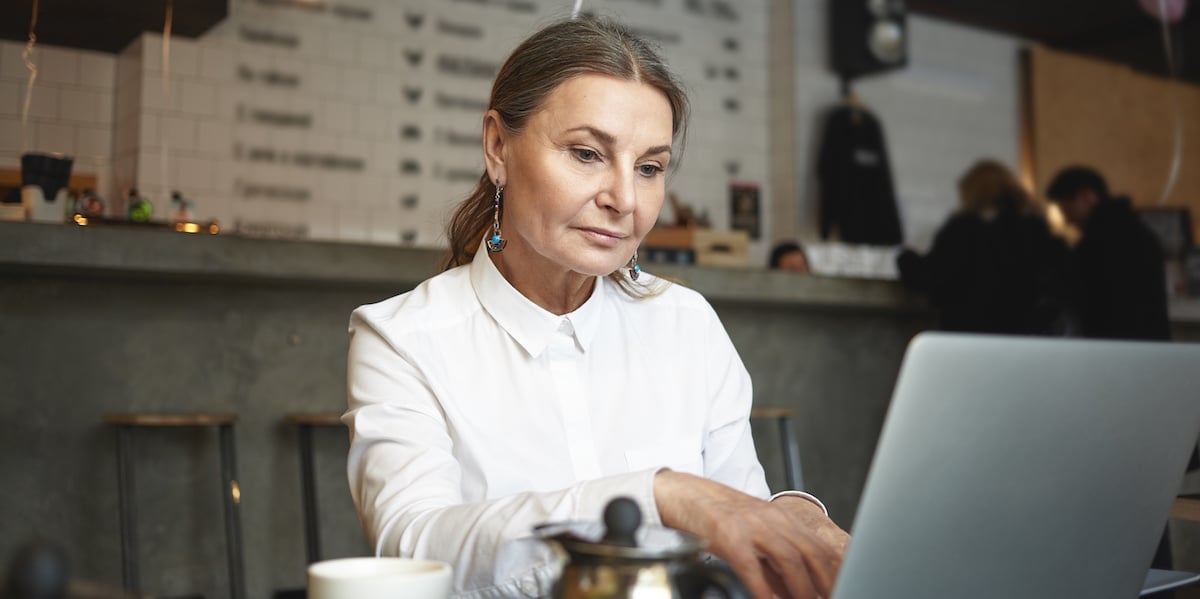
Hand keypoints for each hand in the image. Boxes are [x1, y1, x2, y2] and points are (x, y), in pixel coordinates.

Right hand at [654, 471, 848, 598]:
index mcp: (781, 518)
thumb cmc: (716, 518)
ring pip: (790, 559)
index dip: (836, 574)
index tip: (844, 589)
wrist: (681, 493)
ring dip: (802, 590)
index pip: (820, 548)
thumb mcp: (753, 535)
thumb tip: (796, 590)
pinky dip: (763, 589)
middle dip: (828, 583)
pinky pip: (752, 566)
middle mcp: (771, 518)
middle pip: (813, 554)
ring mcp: (750, 524)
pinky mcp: (728, 534)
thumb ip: (775, 562)